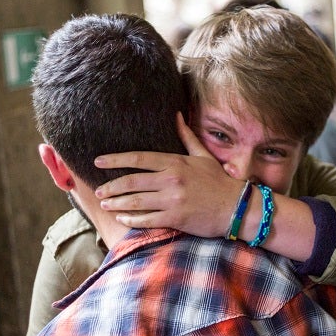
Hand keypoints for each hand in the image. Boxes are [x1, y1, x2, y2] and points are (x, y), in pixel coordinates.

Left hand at [93, 113, 243, 236]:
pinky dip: (132, 219)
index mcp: (176, 163)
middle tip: (98, 190)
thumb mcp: (203, 156)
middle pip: (132, 181)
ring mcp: (173, 200)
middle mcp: (172, 180)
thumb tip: (177, 115)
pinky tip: (122, 218)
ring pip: (136, 201)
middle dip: (112, 186)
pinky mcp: (176, 219)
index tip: (99, 161)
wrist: (237, 208)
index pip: (139, 159)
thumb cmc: (219, 182)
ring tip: (105, 204)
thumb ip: (187, 137)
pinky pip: (147, 219)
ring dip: (117, 203)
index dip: (116, 159)